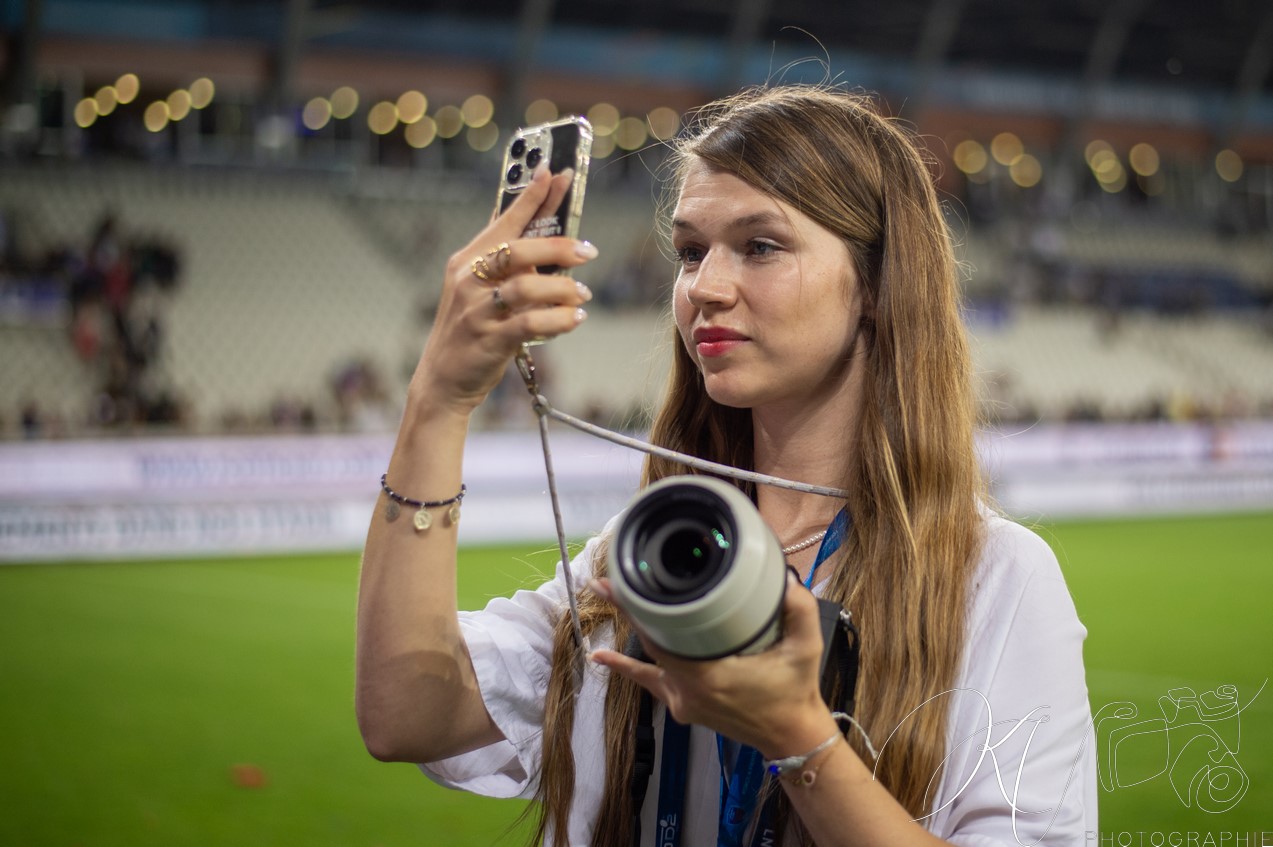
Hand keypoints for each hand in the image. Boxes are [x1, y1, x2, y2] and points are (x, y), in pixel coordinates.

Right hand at [412, 165, 596, 413]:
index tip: (556, 174)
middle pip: (518, 250)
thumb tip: (527, 221)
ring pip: (526, 287)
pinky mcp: (488, 340)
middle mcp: (469, 280)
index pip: (503, 220)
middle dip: (559, 246)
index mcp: (467, 260)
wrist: (442, 379)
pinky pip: (530, 324)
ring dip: (562, 288)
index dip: (530, 197)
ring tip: (582, 294)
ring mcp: (476, 311)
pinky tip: (574, 319)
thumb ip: (500, 258)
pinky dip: (558, 320)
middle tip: (589, 251)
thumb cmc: (469, 329)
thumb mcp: (476, 287)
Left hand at [590, 571, 838, 758]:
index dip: (635, 613)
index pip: (661, 639)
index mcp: (711, 675)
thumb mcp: (806, 648)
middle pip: (649, 646)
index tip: (614, 587)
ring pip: (648, 662)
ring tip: (605, 603)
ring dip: (627, 634)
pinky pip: (650, 682)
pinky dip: (628, 668)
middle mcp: (689, 690)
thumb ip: (799, 609)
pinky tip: (601, 657)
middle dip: (626, 612)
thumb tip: (783, 579)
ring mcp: (683, 700)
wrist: (790, 736)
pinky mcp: (684, 705)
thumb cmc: (796, 691)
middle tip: (603, 584)